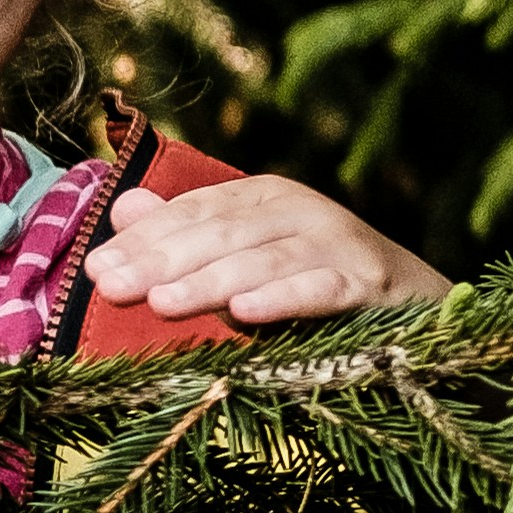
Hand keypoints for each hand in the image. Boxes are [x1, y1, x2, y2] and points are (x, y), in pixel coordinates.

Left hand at [85, 177, 447, 326]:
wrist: (416, 310)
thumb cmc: (313, 284)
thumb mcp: (243, 260)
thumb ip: (186, 238)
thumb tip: (122, 206)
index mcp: (263, 199)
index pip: (193, 214)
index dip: (144, 240)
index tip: (96, 270)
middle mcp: (300, 209)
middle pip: (220, 234)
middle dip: (161, 260)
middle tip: (111, 287)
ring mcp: (339, 242)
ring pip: (263, 260)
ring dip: (210, 281)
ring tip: (161, 303)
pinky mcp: (372, 283)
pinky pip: (322, 289)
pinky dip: (284, 299)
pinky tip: (244, 313)